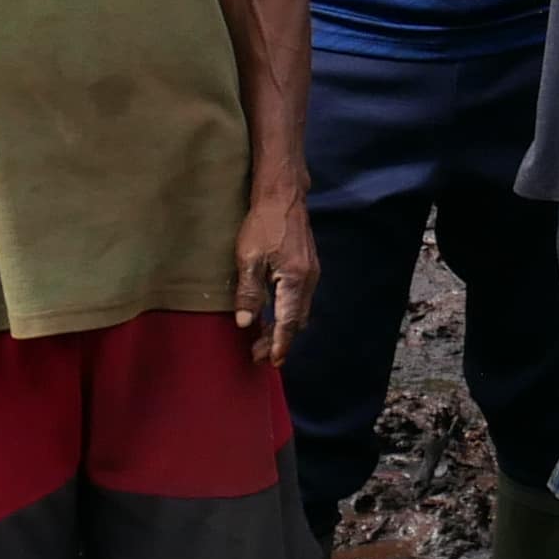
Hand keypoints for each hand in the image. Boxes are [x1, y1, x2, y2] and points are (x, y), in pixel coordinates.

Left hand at [228, 191, 316, 365]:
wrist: (283, 196)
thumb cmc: (263, 224)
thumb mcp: (248, 258)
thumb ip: (249, 292)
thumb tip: (246, 323)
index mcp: (295, 280)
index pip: (288, 322)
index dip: (279, 344)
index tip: (271, 361)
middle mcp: (309, 280)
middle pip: (296, 321)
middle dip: (279, 340)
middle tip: (258, 354)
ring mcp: (311, 272)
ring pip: (300, 310)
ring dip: (283, 327)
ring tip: (262, 338)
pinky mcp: (308, 266)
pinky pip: (300, 298)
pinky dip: (287, 312)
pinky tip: (272, 313)